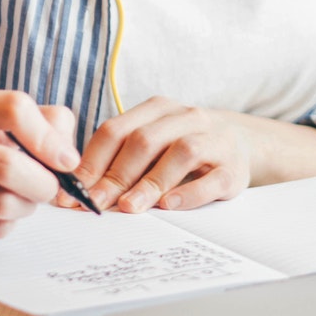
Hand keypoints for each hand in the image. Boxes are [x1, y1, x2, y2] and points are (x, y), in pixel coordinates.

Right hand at [0, 90, 78, 238]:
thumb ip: (36, 121)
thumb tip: (67, 155)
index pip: (14, 109)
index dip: (49, 138)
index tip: (64, 159)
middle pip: (9, 166)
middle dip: (44, 183)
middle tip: (49, 187)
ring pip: (4, 204)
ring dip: (28, 206)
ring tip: (23, 198)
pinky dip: (8, 223)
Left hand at [72, 98, 254, 213]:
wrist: (242, 144)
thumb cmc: (182, 148)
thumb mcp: (153, 142)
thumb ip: (120, 157)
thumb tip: (79, 190)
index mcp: (158, 108)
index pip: (116, 130)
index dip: (91, 162)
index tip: (73, 192)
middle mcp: (187, 117)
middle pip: (145, 141)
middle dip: (116, 175)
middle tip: (97, 204)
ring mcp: (215, 140)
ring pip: (181, 153)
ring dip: (150, 182)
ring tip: (130, 207)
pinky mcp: (234, 167)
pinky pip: (212, 179)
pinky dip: (189, 193)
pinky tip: (169, 205)